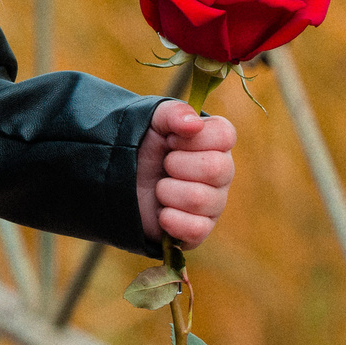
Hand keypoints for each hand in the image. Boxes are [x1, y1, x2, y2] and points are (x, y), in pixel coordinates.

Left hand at [136, 99, 234, 249]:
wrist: (120, 180)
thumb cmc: (143, 146)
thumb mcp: (153, 121)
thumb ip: (173, 113)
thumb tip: (194, 124)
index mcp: (217, 144)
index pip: (225, 136)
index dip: (192, 138)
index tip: (170, 140)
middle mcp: (222, 174)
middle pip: (216, 168)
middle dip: (176, 164)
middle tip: (164, 165)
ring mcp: (214, 204)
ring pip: (200, 199)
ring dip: (168, 191)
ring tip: (159, 188)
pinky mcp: (199, 231)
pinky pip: (196, 230)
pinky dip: (171, 220)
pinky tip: (161, 213)